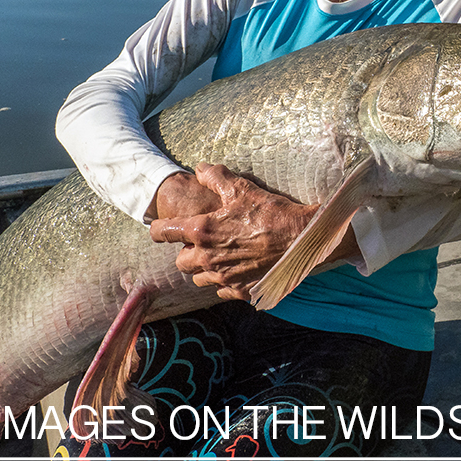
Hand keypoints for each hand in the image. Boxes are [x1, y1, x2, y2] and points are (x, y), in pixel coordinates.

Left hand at [150, 163, 317, 300]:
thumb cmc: (271, 212)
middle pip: (180, 262)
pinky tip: (237, 269)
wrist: (301, 239)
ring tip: (220, 256)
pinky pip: (221, 290)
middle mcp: (207, 258)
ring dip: (204, 268)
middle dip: (186, 252)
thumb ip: (215, 177)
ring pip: (199, 278)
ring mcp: (223, 277)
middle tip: (201, 242)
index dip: (158, 229)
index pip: (163, 233)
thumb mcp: (242, 188)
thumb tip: (199, 169)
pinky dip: (224, 281)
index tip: (160, 229)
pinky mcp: (240, 291)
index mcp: (202, 231)